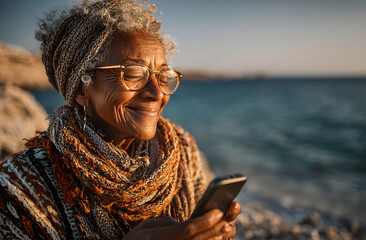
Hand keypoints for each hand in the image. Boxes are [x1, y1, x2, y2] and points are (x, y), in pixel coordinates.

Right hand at [123, 201, 240, 239]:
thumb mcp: (143, 229)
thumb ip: (164, 224)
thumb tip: (182, 223)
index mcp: (157, 238)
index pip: (186, 229)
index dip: (203, 221)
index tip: (218, 211)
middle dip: (214, 231)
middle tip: (228, 221)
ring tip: (227, 230)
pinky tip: (217, 239)